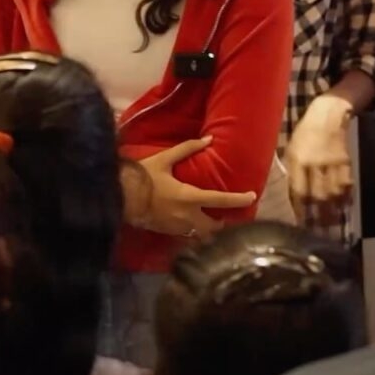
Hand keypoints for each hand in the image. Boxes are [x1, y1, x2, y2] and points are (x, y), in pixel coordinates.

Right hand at [121, 137, 256, 238]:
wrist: (122, 197)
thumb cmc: (144, 176)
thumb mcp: (165, 159)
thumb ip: (187, 149)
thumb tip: (209, 139)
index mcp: (190, 197)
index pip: (222, 200)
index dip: (239, 199)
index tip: (252, 196)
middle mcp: (188, 216)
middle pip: (216, 226)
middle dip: (225, 222)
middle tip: (229, 214)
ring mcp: (179, 228)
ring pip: (203, 233)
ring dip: (210, 228)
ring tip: (214, 220)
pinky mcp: (169, 233)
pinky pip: (188, 235)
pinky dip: (195, 230)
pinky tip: (193, 223)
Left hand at [286, 96, 353, 221]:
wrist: (326, 115)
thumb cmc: (304, 132)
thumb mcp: (291, 147)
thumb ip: (290, 169)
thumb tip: (288, 190)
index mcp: (298, 159)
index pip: (298, 190)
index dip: (300, 208)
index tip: (299, 219)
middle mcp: (315, 163)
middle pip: (317, 195)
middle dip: (317, 214)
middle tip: (316, 227)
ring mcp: (331, 163)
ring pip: (333, 193)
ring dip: (332, 209)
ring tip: (329, 221)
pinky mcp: (345, 162)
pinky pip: (345, 185)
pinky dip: (344, 197)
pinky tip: (341, 205)